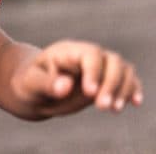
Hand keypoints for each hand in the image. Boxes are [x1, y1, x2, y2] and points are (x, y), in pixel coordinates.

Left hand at [12, 39, 142, 116]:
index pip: (90, 55)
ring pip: (123, 69)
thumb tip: (66, 85)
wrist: (33, 89)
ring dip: (124, 89)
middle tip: (102, 107)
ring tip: (113, 109)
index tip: (90, 93)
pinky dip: (132, 90)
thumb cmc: (27, 83)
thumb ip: (46, 84)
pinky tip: (134, 103)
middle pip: (112, 60)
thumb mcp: (30, 83)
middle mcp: (86, 56)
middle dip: (112, 83)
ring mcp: (98, 68)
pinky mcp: (105, 81)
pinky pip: (126, 80)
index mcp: (67, 52)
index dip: (95, 72)